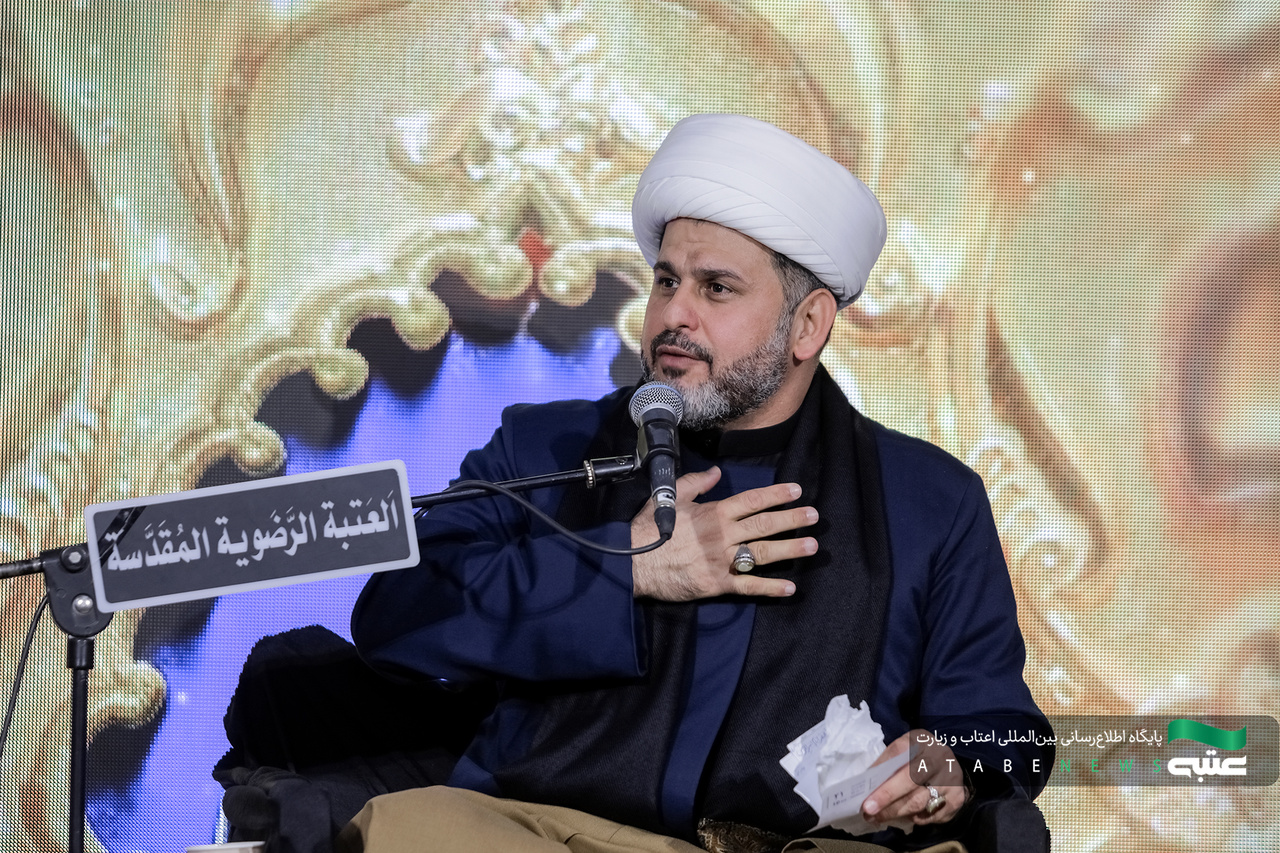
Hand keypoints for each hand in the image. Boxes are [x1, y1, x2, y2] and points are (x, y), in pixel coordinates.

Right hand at [630, 466, 818, 600]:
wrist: (633, 564)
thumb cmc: (649, 530)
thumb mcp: (670, 498)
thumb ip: (696, 483)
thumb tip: (717, 473)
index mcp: (713, 513)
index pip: (751, 501)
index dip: (776, 495)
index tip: (796, 491)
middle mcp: (722, 535)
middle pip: (764, 525)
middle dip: (792, 520)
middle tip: (814, 517)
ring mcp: (721, 560)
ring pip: (762, 553)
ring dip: (789, 550)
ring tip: (812, 546)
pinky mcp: (716, 584)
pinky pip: (748, 586)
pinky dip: (770, 587)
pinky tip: (789, 587)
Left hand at [862, 730, 966, 826]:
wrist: (949, 764)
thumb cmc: (918, 758)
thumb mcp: (904, 751)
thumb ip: (887, 764)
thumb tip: (865, 784)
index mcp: (921, 740)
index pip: (898, 755)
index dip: (882, 775)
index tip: (867, 797)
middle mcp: (938, 756)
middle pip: (910, 781)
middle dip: (887, 799)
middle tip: (869, 812)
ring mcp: (951, 777)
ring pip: (919, 801)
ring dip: (897, 812)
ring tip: (880, 817)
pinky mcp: (957, 797)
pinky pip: (933, 814)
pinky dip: (918, 818)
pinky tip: (909, 816)